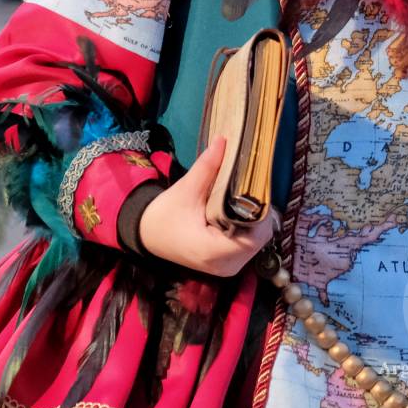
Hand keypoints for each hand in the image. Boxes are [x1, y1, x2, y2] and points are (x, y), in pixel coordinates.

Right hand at [135, 135, 277, 276]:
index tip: (255, 188)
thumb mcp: (185, 189)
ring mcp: (227, 268)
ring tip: (247, 197)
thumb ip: (208, 167)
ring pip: (257, 242)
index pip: (255, 235)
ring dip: (255, 220)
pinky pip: (248, 245)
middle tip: (253, 188)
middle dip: (259, 212)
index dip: (260, 212)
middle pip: (259, 239)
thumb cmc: (164, 215)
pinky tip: (242, 211)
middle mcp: (224, 265)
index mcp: (213, 251)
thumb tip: (225, 140)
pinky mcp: (227, 264)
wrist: (147, 235)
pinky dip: (249, 228)